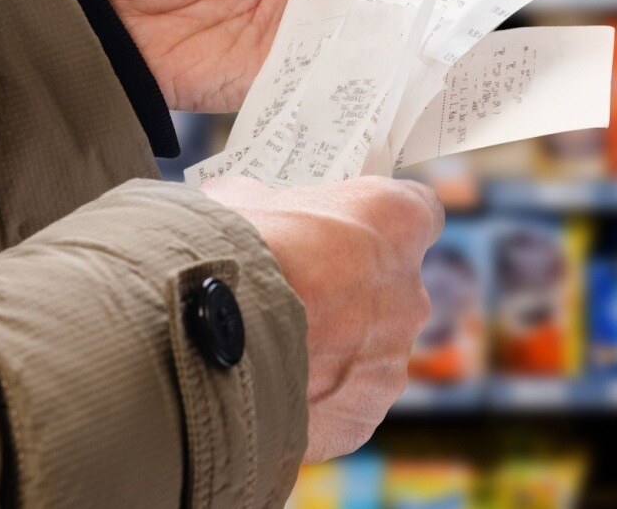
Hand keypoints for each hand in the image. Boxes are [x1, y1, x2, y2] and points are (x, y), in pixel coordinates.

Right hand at [199, 175, 443, 461]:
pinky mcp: (363, 416)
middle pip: (392, 290)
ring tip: (270, 350)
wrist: (198, 338)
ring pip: (368, 353)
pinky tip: (268, 389)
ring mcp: (391, 360)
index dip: (381, 223)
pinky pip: (343, 403)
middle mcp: (409, 292)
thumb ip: (272, 206)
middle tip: (295, 296)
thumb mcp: (243, 199)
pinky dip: (313, 399)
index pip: (418, 212)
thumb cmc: (228, 252)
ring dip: (331, 351)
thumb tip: (255, 211)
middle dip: (349, 293)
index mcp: (394, 222)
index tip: (351, 230)